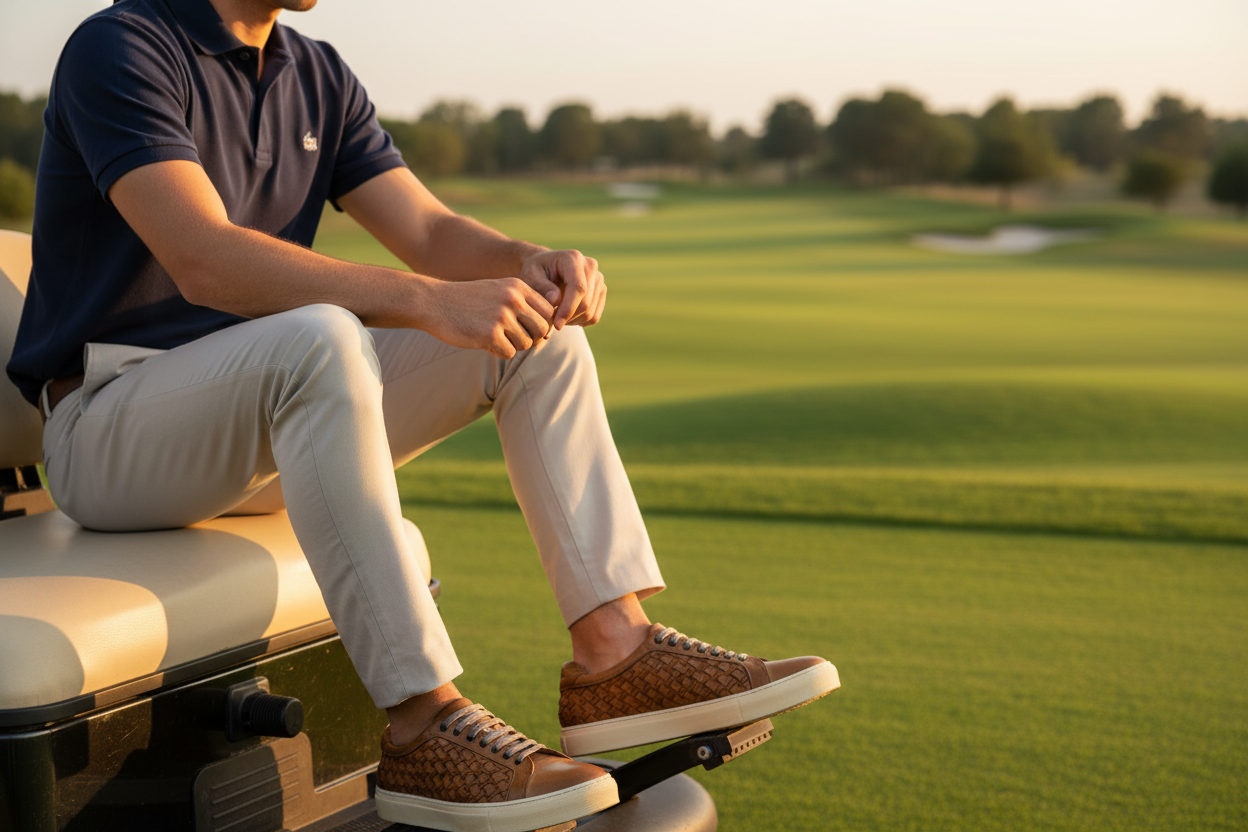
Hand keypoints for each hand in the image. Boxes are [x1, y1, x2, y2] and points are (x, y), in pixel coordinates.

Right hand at [422, 277, 553, 358]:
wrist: (434, 302)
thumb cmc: (468, 300)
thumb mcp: (499, 290)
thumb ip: (523, 304)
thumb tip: (548, 331)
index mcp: (518, 287)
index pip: (548, 311)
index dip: (541, 324)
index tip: (528, 329)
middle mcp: (514, 300)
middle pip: (542, 329)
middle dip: (531, 338)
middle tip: (513, 338)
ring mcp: (502, 317)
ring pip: (527, 344)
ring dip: (513, 345)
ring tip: (495, 338)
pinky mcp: (490, 334)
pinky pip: (509, 353)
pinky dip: (499, 352)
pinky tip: (484, 342)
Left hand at [519, 249, 606, 329]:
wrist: (546, 267)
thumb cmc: (536, 272)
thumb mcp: (530, 276)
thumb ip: (541, 287)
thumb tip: (556, 299)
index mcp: (573, 258)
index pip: (578, 287)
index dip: (568, 309)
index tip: (556, 325)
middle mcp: (590, 266)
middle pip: (586, 302)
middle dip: (568, 318)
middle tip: (550, 323)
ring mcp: (598, 279)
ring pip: (590, 312)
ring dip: (572, 321)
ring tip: (555, 317)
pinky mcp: (601, 291)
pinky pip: (594, 317)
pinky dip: (579, 322)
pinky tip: (565, 316)